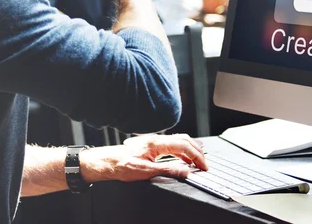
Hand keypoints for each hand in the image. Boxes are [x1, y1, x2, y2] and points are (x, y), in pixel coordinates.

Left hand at [80, 134, 206, 182]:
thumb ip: (167, 170)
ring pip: (179, 140)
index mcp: (156, 143)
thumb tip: (185, 171)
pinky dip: (182, 150)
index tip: (203, 166)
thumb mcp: (145, 171)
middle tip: (204, 164)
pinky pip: (172, 144)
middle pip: (184, 139)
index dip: (196, 156)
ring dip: (190, 149)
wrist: (106, 162)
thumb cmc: (121, 165)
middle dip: (197, 151)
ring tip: (198, 161)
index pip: (184, 146)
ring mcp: (154, 140)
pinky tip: (183, 158)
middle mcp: (156, 139)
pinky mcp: (152, 145)